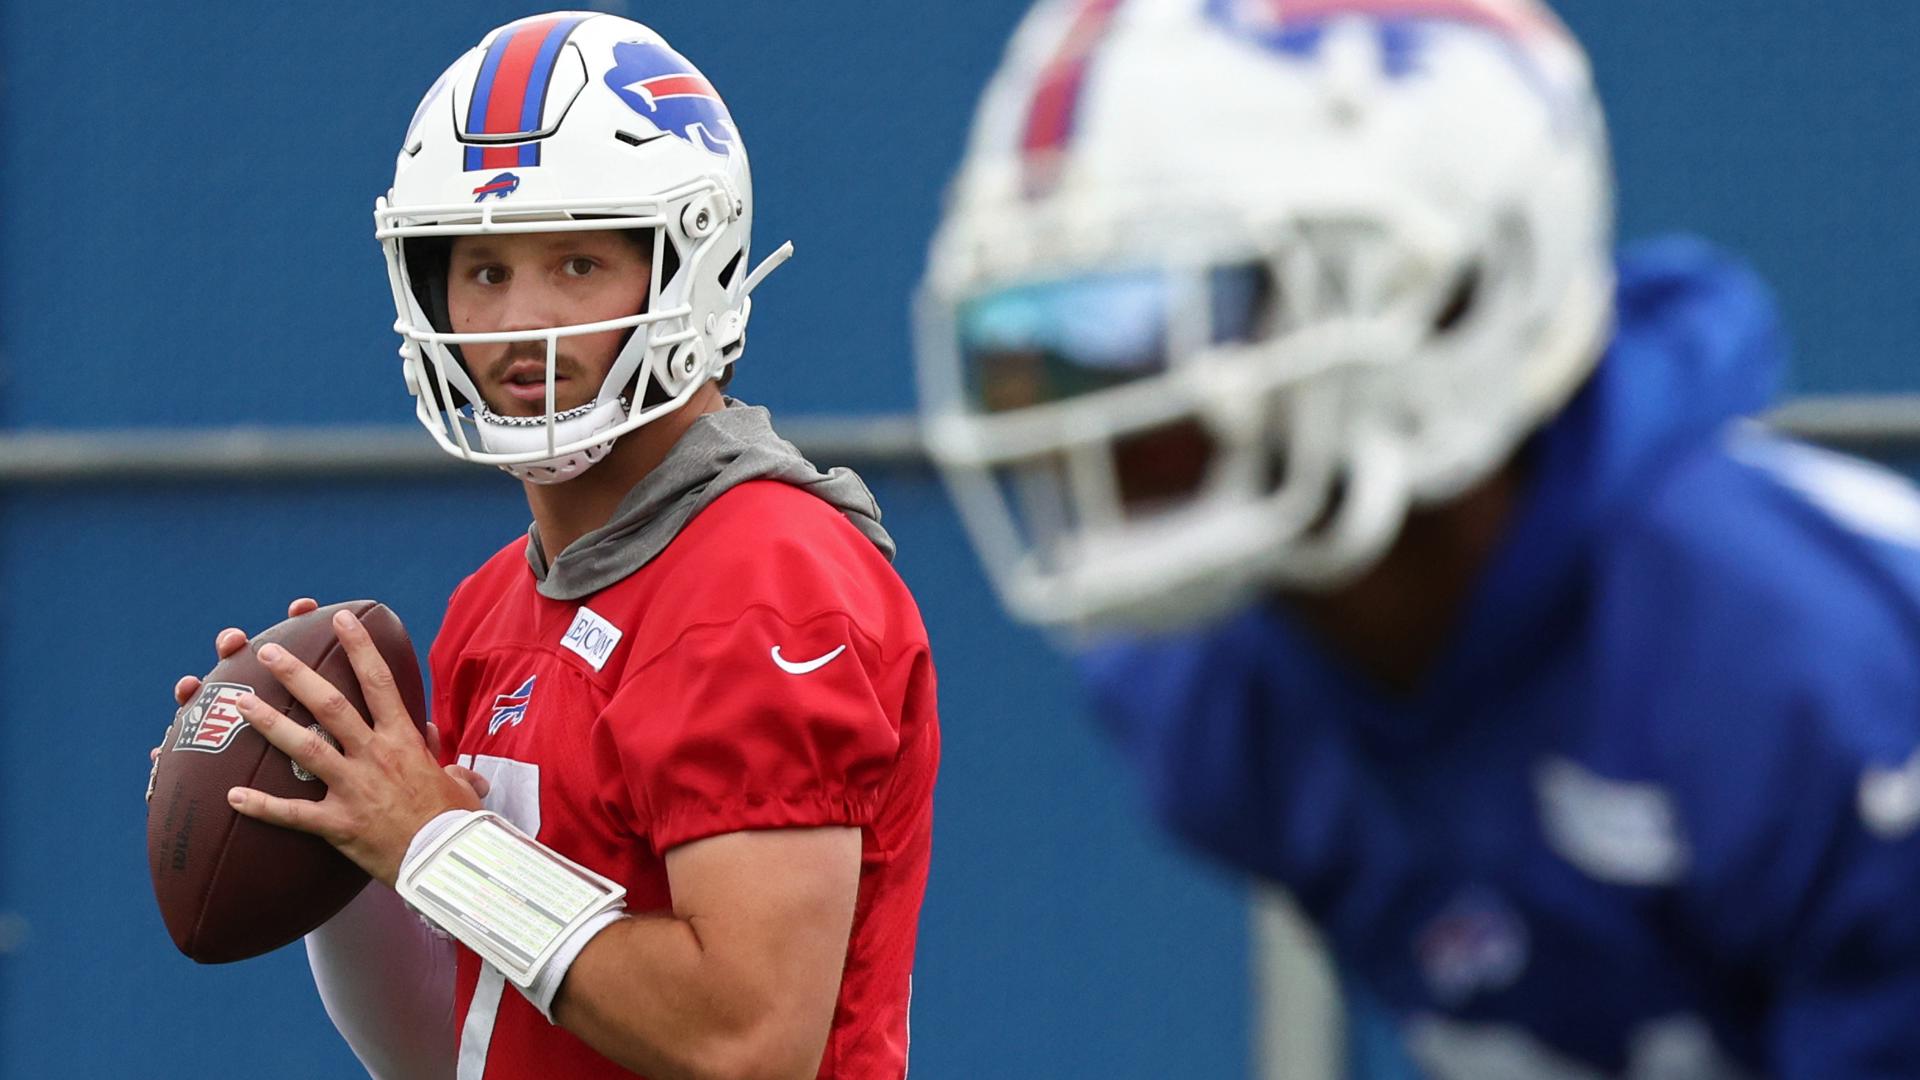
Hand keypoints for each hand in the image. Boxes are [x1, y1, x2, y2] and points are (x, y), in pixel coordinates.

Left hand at [154, 598, 486, 793]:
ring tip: (238, 702)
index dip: (360, 646)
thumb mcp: (455, 779)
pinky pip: (293, 814)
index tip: (342, 618)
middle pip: (331, 705)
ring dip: (269, 723)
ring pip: (304, 748)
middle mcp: (375, 756)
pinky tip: (231, 796)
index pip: (380, 682)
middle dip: (297, 675)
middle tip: (267, 652)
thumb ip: (439, 753)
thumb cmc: (455, 820)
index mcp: (404, 740)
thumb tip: (433, 736)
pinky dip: (261, 806)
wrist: (448, 862)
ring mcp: (354, 788)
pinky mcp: (338, 824)